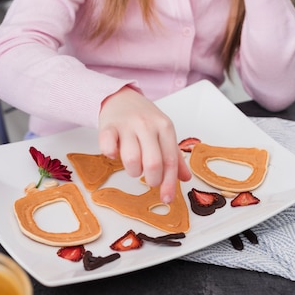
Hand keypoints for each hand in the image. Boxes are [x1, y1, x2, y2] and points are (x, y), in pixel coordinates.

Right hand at [98, 86, 190, 202]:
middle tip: (149, 179)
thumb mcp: (163, 132)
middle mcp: (147, 125)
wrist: (119, 96)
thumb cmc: (143, 118)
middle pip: (153, 162)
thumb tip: (186, 178)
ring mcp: (127, 124)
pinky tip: (115, 153)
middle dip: (152, 179)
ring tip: (134, 166)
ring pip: (132, 159)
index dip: (169, 183)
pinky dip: (111, 155)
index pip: (170, 160)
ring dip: (133, 171)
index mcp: (165, 127)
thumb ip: (174, 156)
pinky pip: (108, 146)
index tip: (167, 198)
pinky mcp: (108, 126)